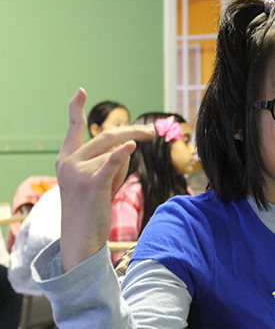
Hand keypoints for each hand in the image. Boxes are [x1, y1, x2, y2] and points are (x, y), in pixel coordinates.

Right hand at [56, 88, 153, 271]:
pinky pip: (111, 164)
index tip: (80, 91)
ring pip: (117, 155)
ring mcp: (78, 172)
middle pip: (108, 136)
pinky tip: (132, 146)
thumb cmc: (92, 208)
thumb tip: (129, 144)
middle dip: (134, 132)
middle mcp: (69, 162)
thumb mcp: (95, 179)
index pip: (73, 129)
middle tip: (153, 132)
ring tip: (110, 190)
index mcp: (66, 158)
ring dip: (124, 170)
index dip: (76, 108)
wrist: (81, 238)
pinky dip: (122, 154)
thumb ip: (107, 159)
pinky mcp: (92, 185)